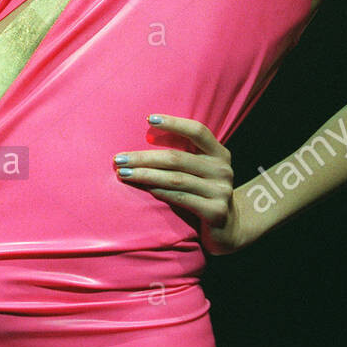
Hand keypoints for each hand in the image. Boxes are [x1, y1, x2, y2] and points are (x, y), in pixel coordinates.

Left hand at [112, 113, 245, 254]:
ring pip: (175, 179)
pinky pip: (181, 199)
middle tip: (119, 159)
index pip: (197, 131)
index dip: (174, 123)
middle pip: (177, 158)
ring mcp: (221, 191)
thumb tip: (148, 135)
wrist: (228, 227)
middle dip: (144, 157)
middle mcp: (223, 170)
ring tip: (123, 174)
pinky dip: (160, 192)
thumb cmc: (204, 192)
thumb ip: (184, 154)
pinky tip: (144, 188)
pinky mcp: (216, 212)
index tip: (149, 119)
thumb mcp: (200, 169)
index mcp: (220, 153)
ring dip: (145, 175)